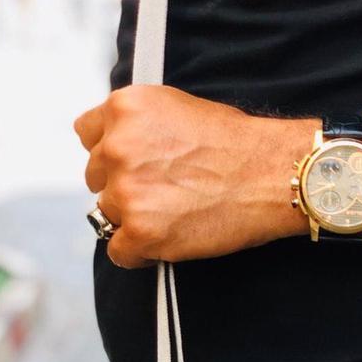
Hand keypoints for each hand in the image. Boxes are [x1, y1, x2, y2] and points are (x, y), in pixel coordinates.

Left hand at [74, 85, 315, 267]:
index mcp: (124, 109)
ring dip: (134, 218)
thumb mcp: (178, 108)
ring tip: (173, 215)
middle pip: (95, 177)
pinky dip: (139, 252)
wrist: (274, 176)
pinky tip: (166, 241)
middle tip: (164, 192)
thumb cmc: (239, 145)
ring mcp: (126, 192)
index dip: (112, 153)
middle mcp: (117, 147)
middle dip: (124, 186)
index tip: (135, 165)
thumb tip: (119, 144)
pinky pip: (119, 251)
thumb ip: (140, 125)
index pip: (88, 135)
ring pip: (107, 214)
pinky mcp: (141, 232)